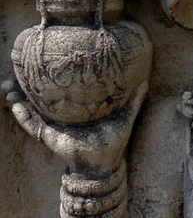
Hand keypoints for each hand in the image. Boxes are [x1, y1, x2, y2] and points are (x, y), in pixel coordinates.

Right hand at [2, 79, 147, 177]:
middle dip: (28, 84)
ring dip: (18, 98)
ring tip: (9, 88)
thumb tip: (145, 82)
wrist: (104, 164)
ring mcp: (54, 124)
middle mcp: (63, 114)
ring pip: (30, 109)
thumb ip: (134, 100)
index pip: (63, 89)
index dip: (52, 78)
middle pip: (41, 96)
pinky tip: (16, 106)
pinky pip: (32, 125)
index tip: (45, 61)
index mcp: (78, 108)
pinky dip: (22, 116)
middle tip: (17, 70)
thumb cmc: (113, 141)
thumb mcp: (124, 117)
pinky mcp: (49, 136)